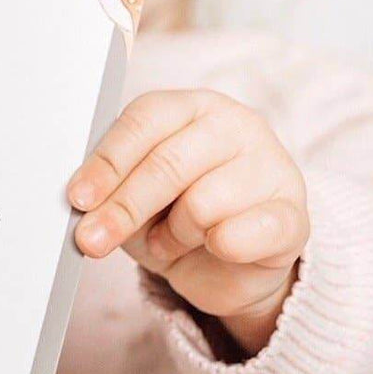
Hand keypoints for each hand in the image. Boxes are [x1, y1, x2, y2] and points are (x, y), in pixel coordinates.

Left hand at [67, 89, 308, 355]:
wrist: (231, 266)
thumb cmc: (173, 217)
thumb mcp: (133, 199)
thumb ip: (110, 191)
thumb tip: (79, 204)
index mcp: (189, 107)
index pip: (144, 120)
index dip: (107, 162)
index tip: (78, 198)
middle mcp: (234, 124)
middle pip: (167, 163)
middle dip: (123, 208)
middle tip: (92, 240)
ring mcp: (271, 165)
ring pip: (203, 203)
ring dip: (173, 235)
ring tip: (173, 240)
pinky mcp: (294, 214)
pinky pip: (242, 234)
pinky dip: (219, 248)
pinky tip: (215, 247)